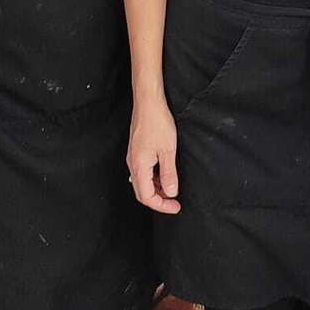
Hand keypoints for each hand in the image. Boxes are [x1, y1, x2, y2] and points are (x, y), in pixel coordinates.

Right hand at [127, 94, 180, 214]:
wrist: (148, 102)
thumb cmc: (157, 122)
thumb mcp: (168, 151)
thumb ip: (169, 174)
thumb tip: (171, 193)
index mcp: (139, 167)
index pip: (147, 197)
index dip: (162, 206)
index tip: (175, 207)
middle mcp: (133, 164)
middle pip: (142, 192)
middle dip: (159, 200)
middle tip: (174, 203)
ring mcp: (133, 157)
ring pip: (143, 182)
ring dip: (157, 189)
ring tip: (172, 188)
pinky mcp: (136, 151)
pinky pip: (143, 172)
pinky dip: (154, 178)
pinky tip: (165, 174)